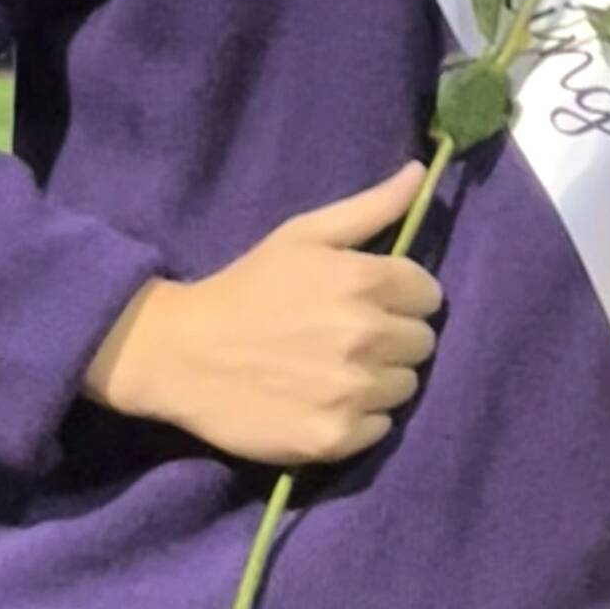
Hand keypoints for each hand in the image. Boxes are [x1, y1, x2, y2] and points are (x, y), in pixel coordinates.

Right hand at [85, 162, 442, 463]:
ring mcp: (351, 390)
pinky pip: (380, 428)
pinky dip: (361, 419)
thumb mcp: (304, 234)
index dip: (404, 297)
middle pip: (422, 343)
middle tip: (352, 337)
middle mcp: (365, 335)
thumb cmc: (246, 287)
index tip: (373, 302)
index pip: (429, 295)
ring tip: (338, 371)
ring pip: (405, 387)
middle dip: (395, 338)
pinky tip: (326, 402)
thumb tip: (421, 171)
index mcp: (363, 280)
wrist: (181, 354)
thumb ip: (372, 206)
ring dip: (381, 380)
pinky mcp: (334, 437)